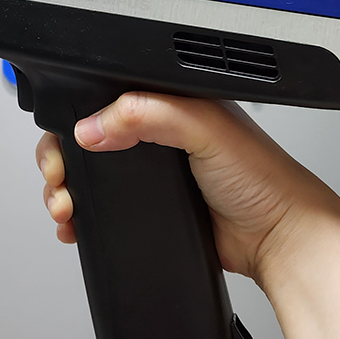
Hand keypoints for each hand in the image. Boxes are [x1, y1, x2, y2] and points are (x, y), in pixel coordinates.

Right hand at [36, 93, 339, 289]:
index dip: (76, 117)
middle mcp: (154, 137)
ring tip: (65, 206)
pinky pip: (102, 211)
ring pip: (88, 178)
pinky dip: (80, 218)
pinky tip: (76, 224)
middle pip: (85, 141)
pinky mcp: (147, 211)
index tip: (66, 140)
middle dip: (60, 160)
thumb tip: (93, 126)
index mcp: (167, 104)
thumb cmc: (263, 178)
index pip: (104, 99)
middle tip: (60, 178)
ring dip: (65, 191)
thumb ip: (149, 114)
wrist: (279, 238)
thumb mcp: (204, 126)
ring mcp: (149, 177)